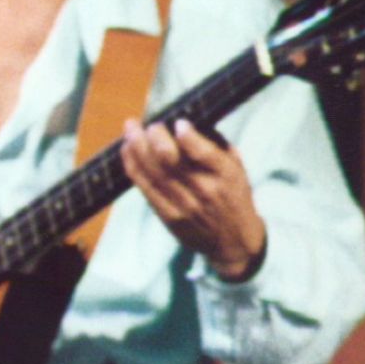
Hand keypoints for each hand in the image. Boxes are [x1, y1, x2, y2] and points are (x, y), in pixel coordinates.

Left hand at [120, 118, 266, 278]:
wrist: (234, 241)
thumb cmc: (234, 196)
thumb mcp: (236, 168)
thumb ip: (215, 145)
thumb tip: (184, 122)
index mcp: (225, 175)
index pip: (203, 153)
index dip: (186, 135)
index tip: (178, 122)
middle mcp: (204, 190)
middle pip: (169, 160)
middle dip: (154, 136)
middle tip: (150, 124)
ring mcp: (183, 205)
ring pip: (152, 172)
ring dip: (136, 146)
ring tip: (131, 128)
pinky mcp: (167, 215)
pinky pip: (144, 186)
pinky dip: (132, 165)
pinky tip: (127, 149)